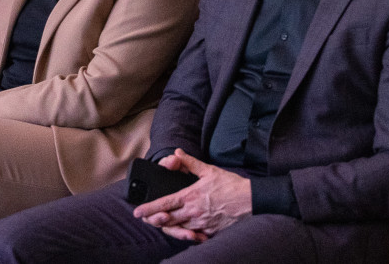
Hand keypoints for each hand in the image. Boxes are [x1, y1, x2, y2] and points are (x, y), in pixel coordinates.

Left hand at [132, 149, 251, 240]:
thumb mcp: (209, 170)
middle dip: (155, 220)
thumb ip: (190, 163)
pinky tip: (184, 230)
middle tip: (146, 219)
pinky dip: (187, 234)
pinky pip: (194, 235)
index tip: (138, 212)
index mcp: (191, 196)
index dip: (149, 209)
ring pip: (179, 229)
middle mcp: (194, 212)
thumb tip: (177, 153)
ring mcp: (202, 224)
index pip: (164, 204)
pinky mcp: (210, 232)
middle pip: (168, 220)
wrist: (250, 200)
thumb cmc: (230, 185)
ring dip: (169, 227)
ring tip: (162, 223)